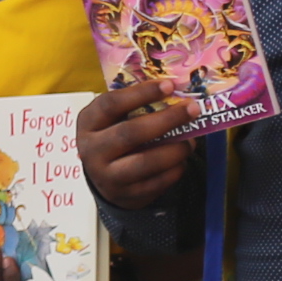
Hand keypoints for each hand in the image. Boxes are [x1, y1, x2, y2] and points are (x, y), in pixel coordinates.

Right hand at [77, 78, 200, 212]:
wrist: (104, 178)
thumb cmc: (114, 137)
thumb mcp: (113, 119)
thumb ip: (136, 107)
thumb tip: (177, 96)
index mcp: (88, 124)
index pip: (111, 104)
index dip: (141, 93)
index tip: (169, 85)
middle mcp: (92, 150)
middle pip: (130, 133)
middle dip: (166, 119)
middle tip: (192, 109)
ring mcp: (108, 176)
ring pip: (147, 162)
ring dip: (175, 149)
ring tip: (190, 140)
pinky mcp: (126, 195)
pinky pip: (158, 182)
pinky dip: (176, 169)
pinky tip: (181, 159)